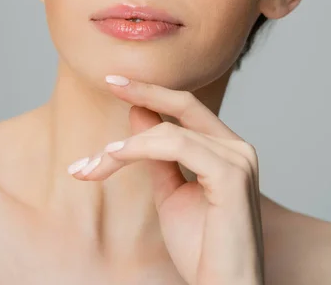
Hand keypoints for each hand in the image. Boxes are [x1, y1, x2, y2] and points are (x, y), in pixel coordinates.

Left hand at [68, 76, 264, 284]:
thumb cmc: (201, 248)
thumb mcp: (171, 191)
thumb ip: (157, 153)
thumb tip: (139, 112)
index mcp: (226, 149)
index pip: (187, 108)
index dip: (152, 92)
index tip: (117, 83)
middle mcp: (237, 147)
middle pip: (185, 104)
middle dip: (144, 90)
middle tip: (109, 81)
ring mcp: (238, 159)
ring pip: (169, 131)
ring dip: (125, 146)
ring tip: (93, 164)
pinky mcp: (231, 174)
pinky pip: (176, 146)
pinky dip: (140, 148)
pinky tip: (113, 158)